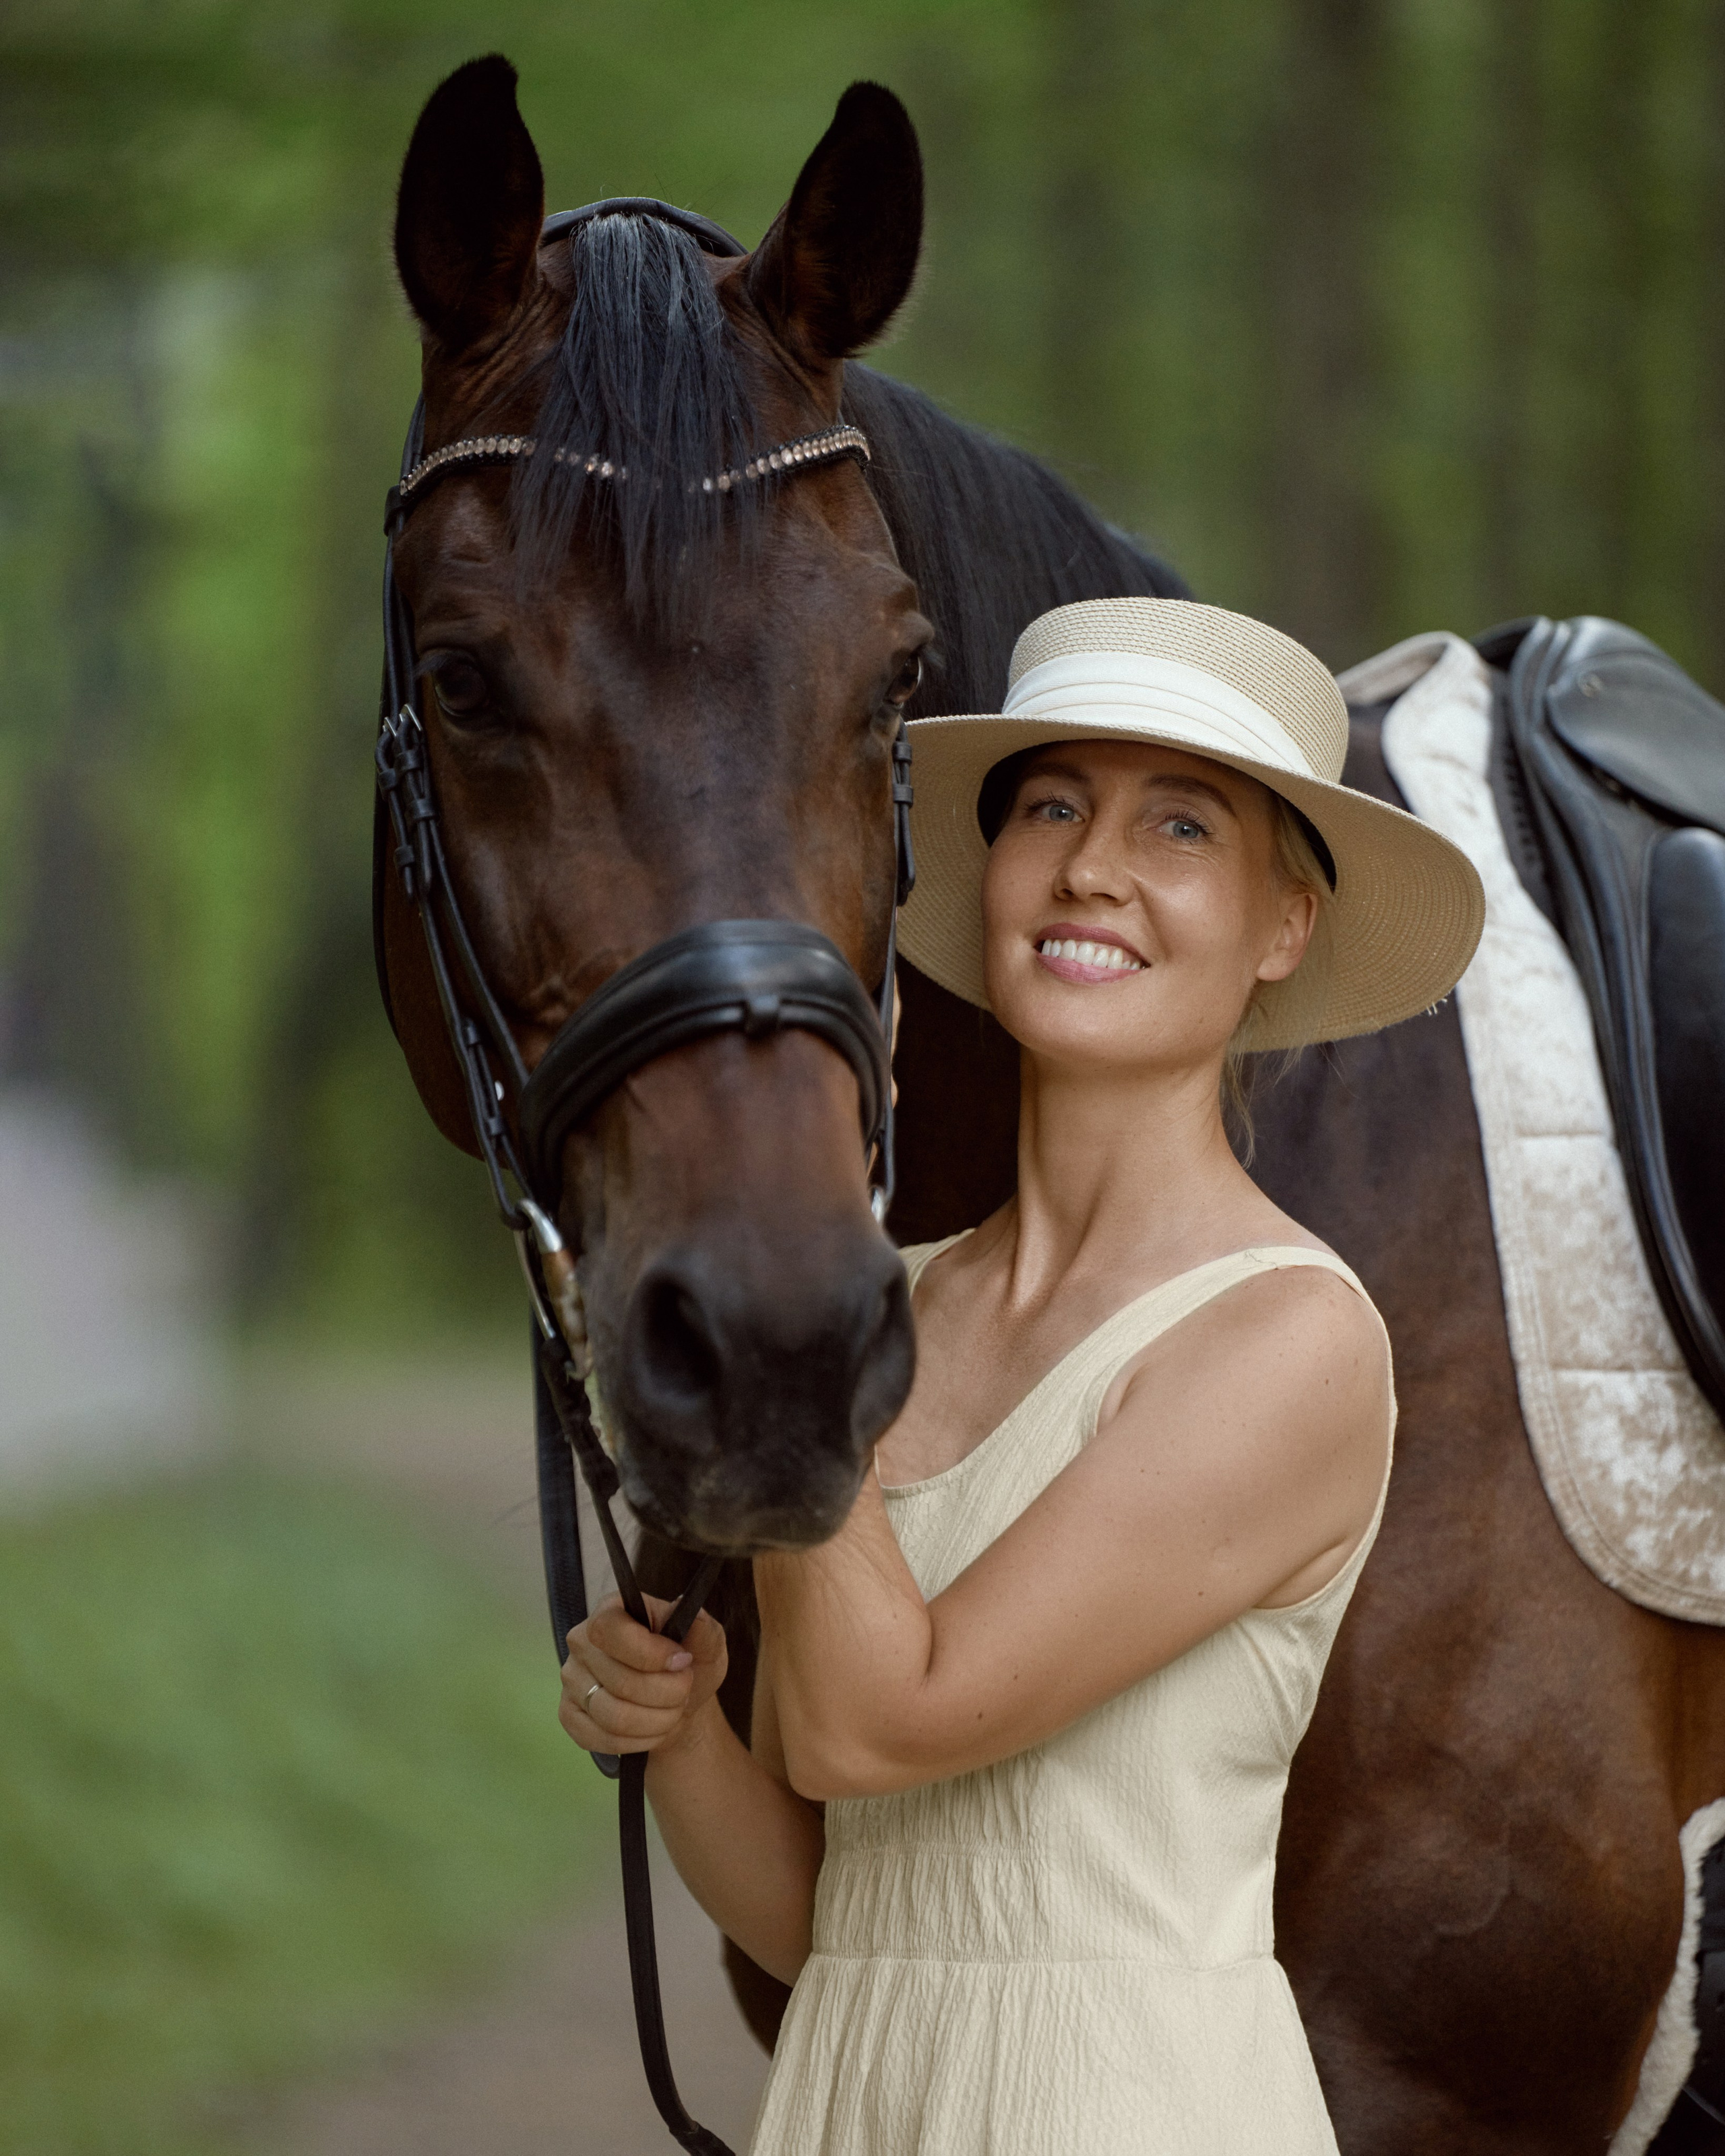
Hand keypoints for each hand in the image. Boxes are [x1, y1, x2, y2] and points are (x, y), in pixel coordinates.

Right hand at [560, 1594, 727, 1757]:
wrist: (678, 1702)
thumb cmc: (689, 1665)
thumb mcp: (708, 1644)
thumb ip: (703, 1628)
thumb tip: (690, 1613)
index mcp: (611, 1611)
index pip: (612, 1631)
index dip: (651, 1654)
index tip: (683, 1662)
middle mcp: (582, 1641)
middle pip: (620, 1681)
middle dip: (666, 1694)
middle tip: (685, 1691)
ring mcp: (572, 1679)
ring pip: (613, 1715)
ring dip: (656, 1721)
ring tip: (674, 1712)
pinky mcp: (569, 1715)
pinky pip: (601, 1738)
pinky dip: (638, 1742)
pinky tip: (653, 1730)